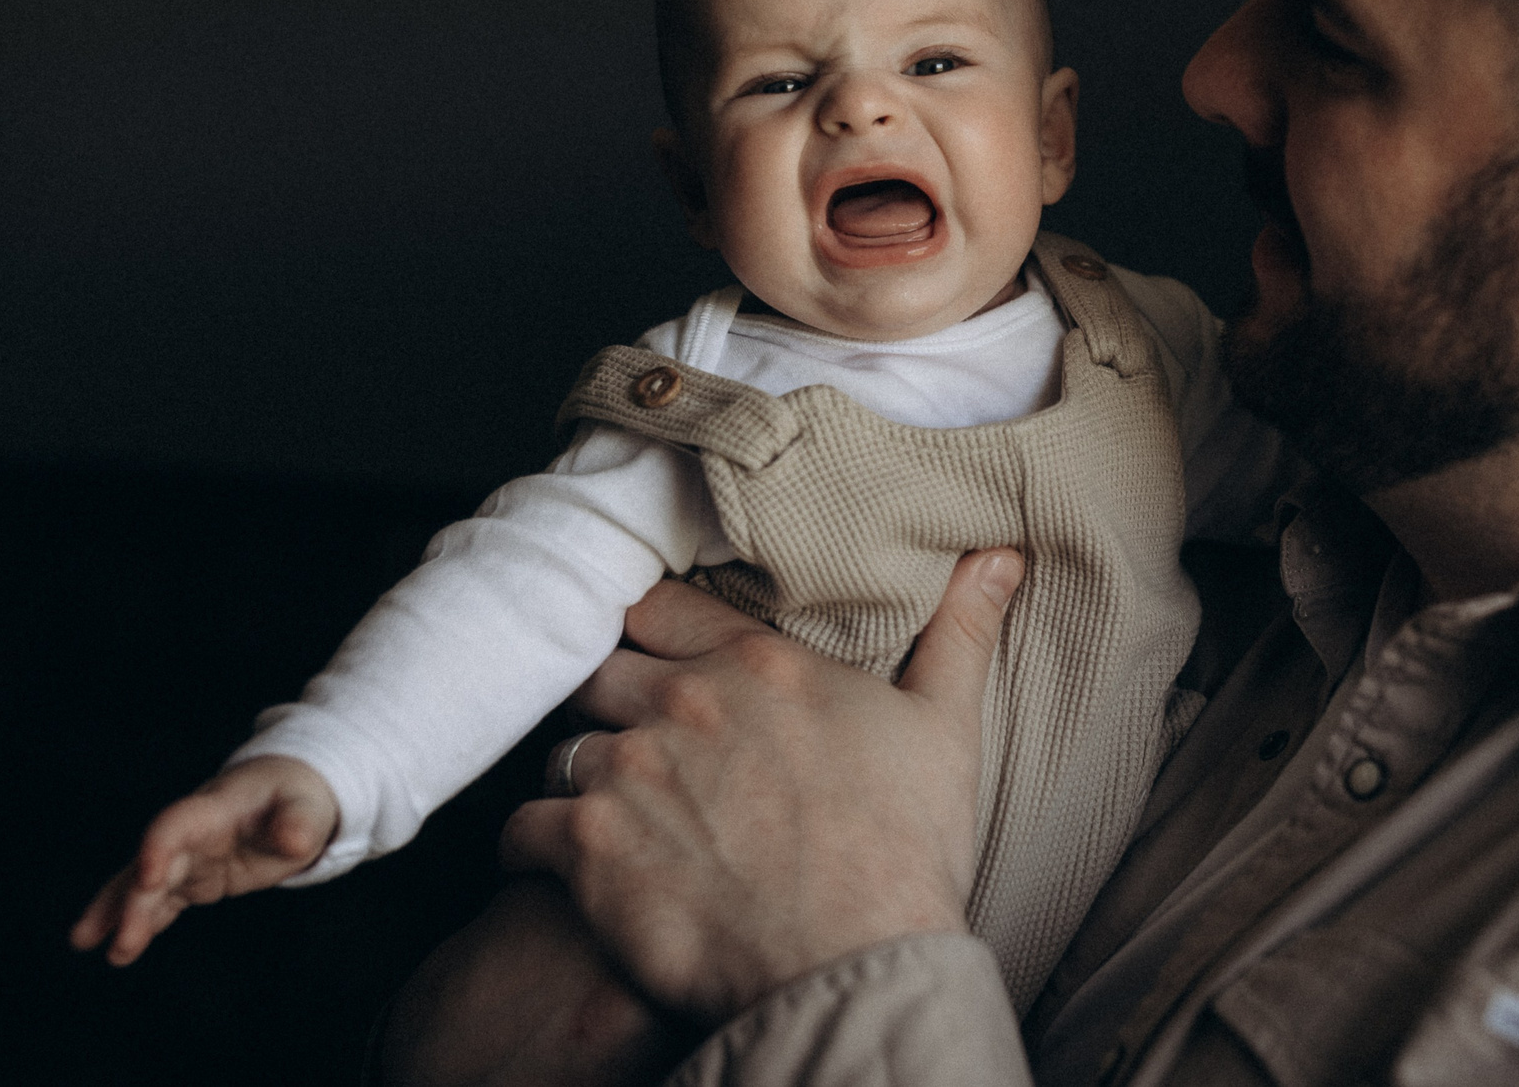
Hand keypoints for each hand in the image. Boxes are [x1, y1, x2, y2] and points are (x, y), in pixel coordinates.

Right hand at [70, 753, 339, 964]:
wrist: (287, 795)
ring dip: (118, 912)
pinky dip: (142, 921)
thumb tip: (295, 840)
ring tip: (85, 941)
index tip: (148, 878)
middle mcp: (192, 832)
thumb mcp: (308, 806)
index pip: (177, 823)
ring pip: (144, 883)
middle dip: (134, 901)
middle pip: (154, 863)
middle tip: (120, 942)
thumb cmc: (297, 797)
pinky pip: (161, 900)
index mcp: (215, 807)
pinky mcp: (194, 877)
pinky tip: (120, 947)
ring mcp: (189, 855)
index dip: (160, 847)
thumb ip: (299, 822)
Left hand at [500, 547, 1022, 1024]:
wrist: (856, 963)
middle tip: (623, 737)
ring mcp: (629, 771)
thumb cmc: (905, 853)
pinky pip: (521, 829)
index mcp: (756, 661)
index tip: (642, 647)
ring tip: (600, 807)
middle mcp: (681, 701)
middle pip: (596, 670)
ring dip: (574, 775)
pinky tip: (555, 866)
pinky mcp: (589, 850)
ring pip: (558, 748)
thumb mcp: (945, 727)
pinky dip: (529, 847)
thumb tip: (998, 555)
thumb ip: (959, 631)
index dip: (645, 628)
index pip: (661, 607)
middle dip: (603, 700)